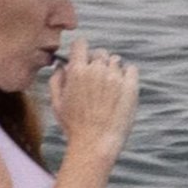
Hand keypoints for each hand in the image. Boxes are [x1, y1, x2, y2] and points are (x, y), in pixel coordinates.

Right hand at [49, 36, 137, 158]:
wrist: (95, 143)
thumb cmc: (74, 127)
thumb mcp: (57, 103)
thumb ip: (56, 80)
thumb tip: (61, 66)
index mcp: (77, 71)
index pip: (80, 44)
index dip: (80, 51)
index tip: (82, 60)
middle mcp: (97, 70)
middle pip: (99, 52)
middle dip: (96, 62)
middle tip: (95, 79)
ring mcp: (115, 77)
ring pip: (115, 61)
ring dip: (111, 69)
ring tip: (108, 88)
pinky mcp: (131, 86)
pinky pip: (131, 69)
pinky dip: (127, 74)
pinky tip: (120, 87)